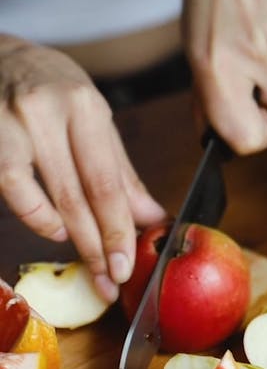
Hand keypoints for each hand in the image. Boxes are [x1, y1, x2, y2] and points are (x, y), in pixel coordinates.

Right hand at [0, 37, 165, 301]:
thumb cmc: (51, 88)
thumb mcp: (93, 118)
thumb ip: (119, 171)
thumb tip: (151, 218)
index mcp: (83, 105)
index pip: (107, 180)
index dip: (119, 228)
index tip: (129, 264)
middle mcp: (47, 113)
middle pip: (79, 195)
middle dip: (100, 245)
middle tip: (112, 281)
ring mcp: (12, 126)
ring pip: (48, 198)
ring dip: (74, 239)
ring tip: (91, 266)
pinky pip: (15, 191)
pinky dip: (38, 218)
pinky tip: (55, 230)